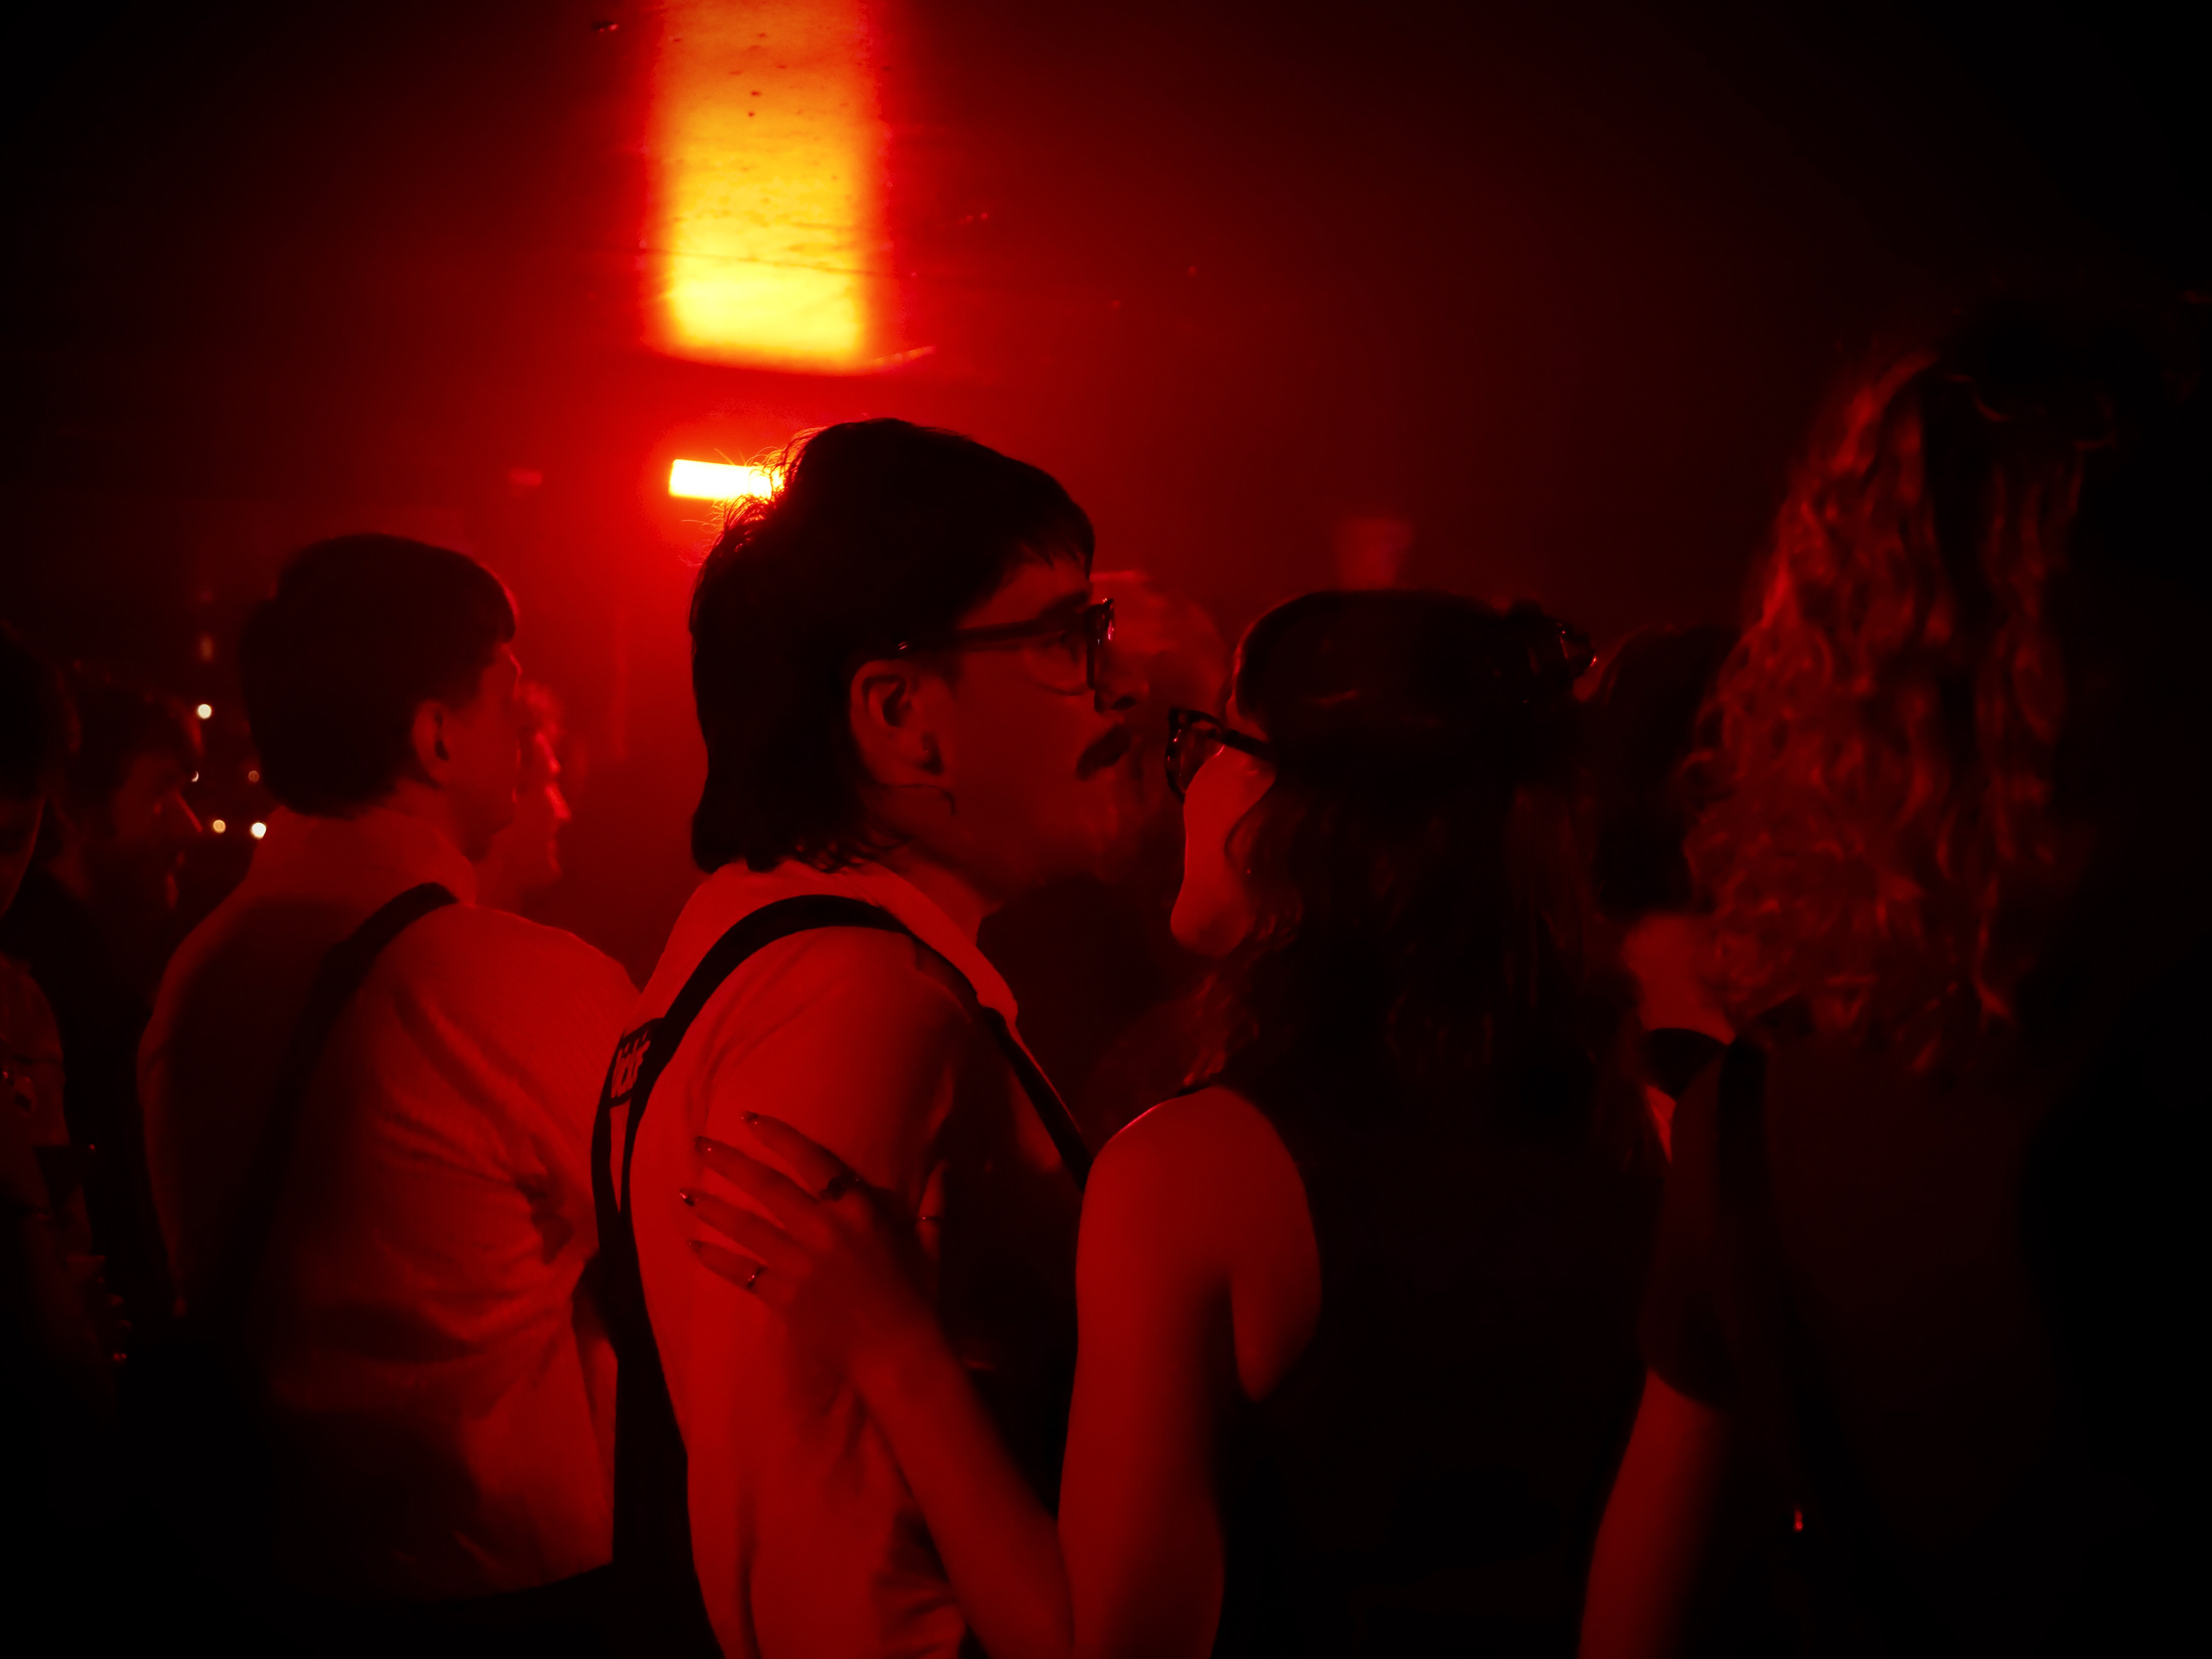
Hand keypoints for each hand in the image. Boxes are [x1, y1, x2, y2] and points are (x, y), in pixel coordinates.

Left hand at [684, 1114, 937, 1385]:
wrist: (899, 1355)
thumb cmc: (919, 1299)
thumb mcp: (931, 1245)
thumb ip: (933, 1203)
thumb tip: (944, 1166)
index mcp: (857, 1212)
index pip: (813, 1163)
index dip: (780, 1138)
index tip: (750, 1119)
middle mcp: (823, 1231)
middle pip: (769, 1188)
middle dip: (732, 1164)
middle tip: (701, 1143)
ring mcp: (799, 1266)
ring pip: (747, 1228)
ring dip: (713, 1208)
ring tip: (684, 1192)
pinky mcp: (784, 1298)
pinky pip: (743, 1274)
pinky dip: (717, 1260)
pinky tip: (692, 1247)